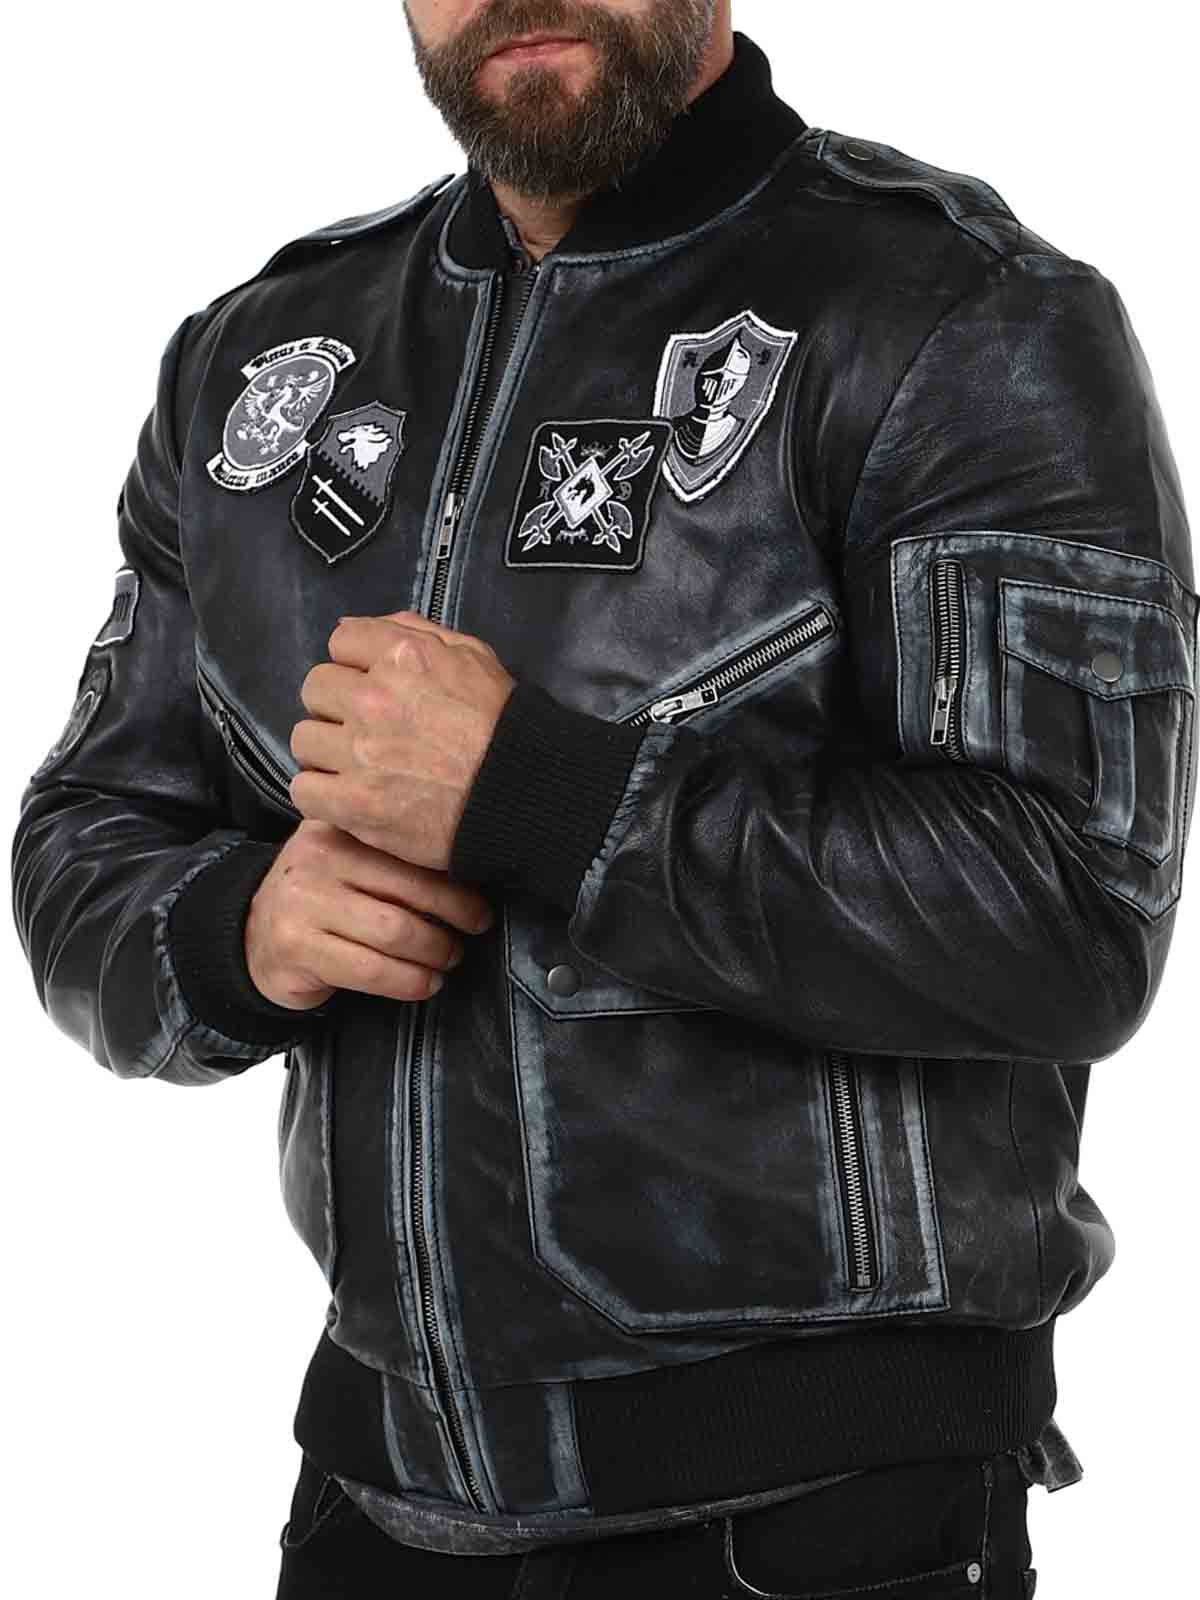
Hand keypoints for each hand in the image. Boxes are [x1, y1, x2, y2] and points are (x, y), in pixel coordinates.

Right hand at [244, 819, 495, 1009]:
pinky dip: (409, 982)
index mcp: (337, 829)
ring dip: (435, 953)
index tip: (480, 906)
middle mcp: (318, 859)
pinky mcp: (297, 948)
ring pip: (396, 933)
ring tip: (448, 959)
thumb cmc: (319, 900)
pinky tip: (424, 983)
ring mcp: (303, 903)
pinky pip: (372, 970)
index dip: (456, 885)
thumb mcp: (346, 862)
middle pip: (410, 892)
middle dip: (454, 919)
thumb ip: (391, 859)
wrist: (249, 936)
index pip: (410, 854)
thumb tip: (466, 873)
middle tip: (472, 933)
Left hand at [288, 610, 516, 869]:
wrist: (520, 796)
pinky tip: (345, 796)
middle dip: (336, 705)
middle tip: (362, 727)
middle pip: (315, 688)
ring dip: (325, 751)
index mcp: (402, 656)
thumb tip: (356, 627)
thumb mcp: (474, 656)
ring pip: (303, 739)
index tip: (370, 684)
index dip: (355, 663)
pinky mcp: (353, 803)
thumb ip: (415, 631)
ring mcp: (359, 753)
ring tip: (355, 765)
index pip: (340, 641)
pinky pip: (303, 790)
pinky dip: (321, 794)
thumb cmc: (502, 725)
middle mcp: (373, 698)